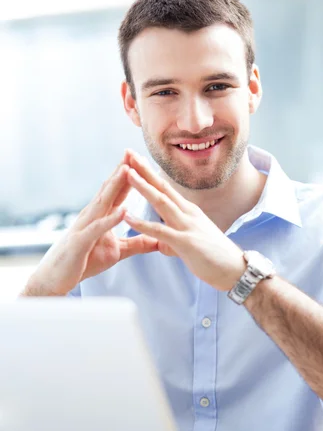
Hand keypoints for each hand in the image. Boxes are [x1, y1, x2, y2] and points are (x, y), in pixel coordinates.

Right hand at [22, 152, 158, 295]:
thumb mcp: (117, 252)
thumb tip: (158, 240)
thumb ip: (136, 243)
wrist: (57, 279)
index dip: (130, 175)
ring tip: (128, 170)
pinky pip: (97, 228)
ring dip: (115, 186)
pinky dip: (111, 219)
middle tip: (133, 151)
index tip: (143, 159)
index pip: (117, 191)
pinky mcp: (80, 242)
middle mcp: (91, 216)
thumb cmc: (84, 262)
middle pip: (109, 190)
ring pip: (102, 203)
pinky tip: (123, 210)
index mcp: (100, 216)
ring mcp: (85, 227)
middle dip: (122, 170)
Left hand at [124, 152, 245, 291]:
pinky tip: (128, 217)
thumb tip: (162, 242)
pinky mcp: (186, 243)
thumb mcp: (193, 240)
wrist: (236, 270)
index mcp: (189, 211)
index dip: (149, 173)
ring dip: (143, 187)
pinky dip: (143, 224)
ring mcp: (187, 226)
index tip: (135, 160)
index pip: (165, 188)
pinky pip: (160, 231)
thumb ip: (175, 237)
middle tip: (128, 153)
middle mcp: (188, 213)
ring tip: (126, 173)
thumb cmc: (216, 256)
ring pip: (161, 202)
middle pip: (162, 187)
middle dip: (143, 170)